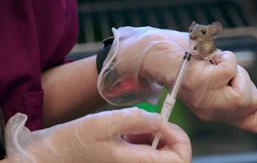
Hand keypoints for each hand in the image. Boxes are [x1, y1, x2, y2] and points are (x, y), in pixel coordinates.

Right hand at [5, 107, 190, 161]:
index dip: (179, 138)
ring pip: (160, 153)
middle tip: (149, 121)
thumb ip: (138, 119)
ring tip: (133, 126)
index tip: (164, 122)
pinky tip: (129, 132)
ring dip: (154, 135)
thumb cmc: (77, 141)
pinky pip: (146, 151)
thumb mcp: (107, 123)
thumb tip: (160, 119)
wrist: (56, 154)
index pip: (180, 159)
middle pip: (172, 156)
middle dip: (166, 134)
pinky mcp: (127, 162)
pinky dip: (143, 138)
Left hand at [98, 26, 256, 131]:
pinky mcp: (198, 83)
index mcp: (216, 111)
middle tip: (225, 67)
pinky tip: (208, 56)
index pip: (254, 124)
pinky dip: (224, 57)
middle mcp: (210, 111)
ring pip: (242, 93)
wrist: (157, 52)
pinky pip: (229, 70)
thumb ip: (233, 86)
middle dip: (247, 80)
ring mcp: (204, 99)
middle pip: (252, 105)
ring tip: (215, 62)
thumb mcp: (216, 77)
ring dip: (236, 70)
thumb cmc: (187, 60)